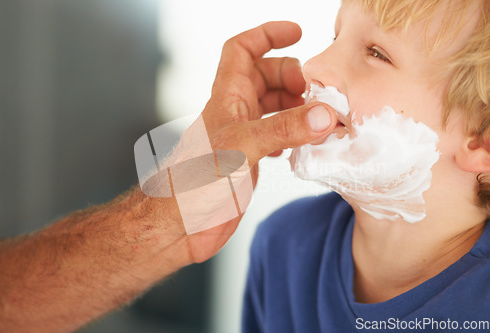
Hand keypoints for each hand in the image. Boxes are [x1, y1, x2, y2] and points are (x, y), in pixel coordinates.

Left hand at [184, 21, 336, 262]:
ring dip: (297, 107)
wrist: (179, 224)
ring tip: (319, 119)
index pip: (243, 50)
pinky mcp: (248, 160)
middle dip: (293, 77)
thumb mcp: (240, 148)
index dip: (267, 35)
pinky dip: (293, 134)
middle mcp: (234, 113)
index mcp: (227, 98)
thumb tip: (322, 114)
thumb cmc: (193, 184)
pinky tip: (302, 145)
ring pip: (273, 107)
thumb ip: (281, 130)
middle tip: (316, 94)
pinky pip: (276, 136)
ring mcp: (242, 137)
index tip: (297, 32)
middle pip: (266, 77)